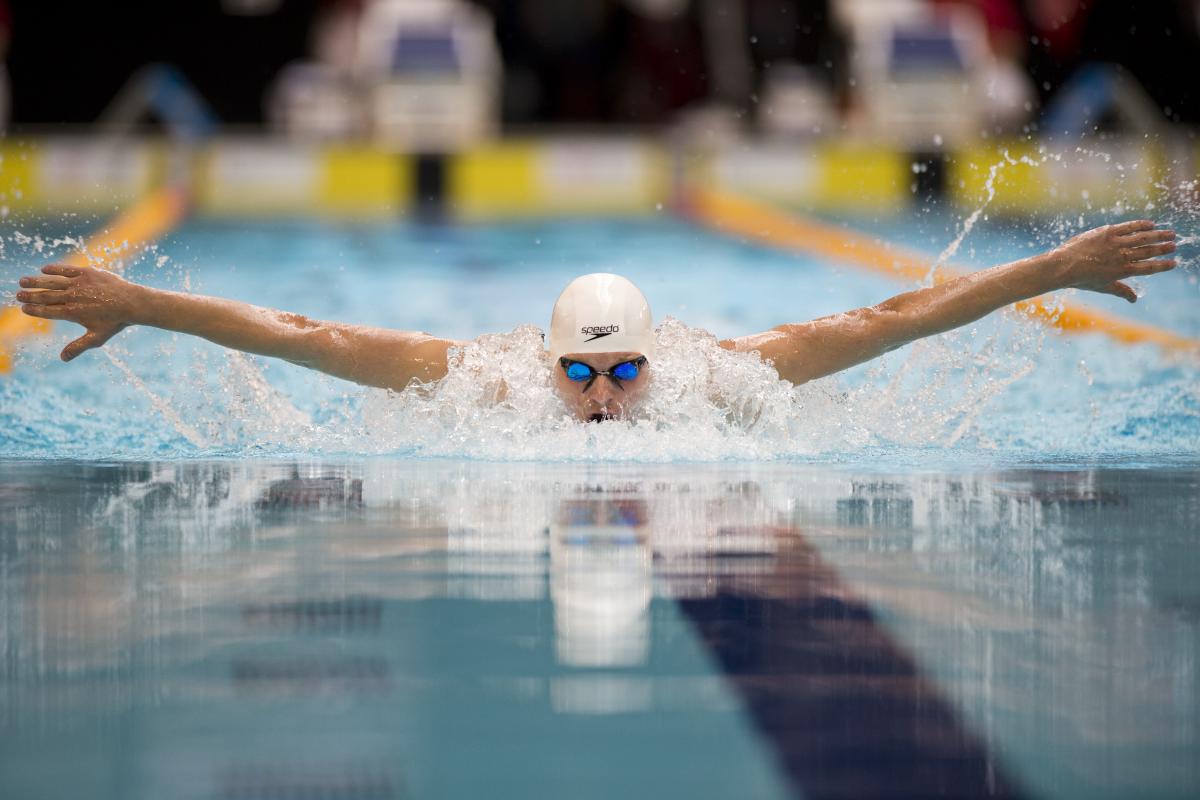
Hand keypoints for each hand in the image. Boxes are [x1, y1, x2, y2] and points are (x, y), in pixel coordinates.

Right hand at [16, 265, 143, 360]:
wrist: (132, 303)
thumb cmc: (115, 322)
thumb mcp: (96, 338)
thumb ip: (78, 347)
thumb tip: (62, 359)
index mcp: (72, 313)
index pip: (48, 311)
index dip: (34, 310)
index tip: (24, 308)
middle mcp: (73, 298)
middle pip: (46, 296)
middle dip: (30, 295)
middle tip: (18, 295)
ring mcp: (79, 284)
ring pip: (52, 282)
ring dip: (36, 282)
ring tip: (23, 281)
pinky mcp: (87, 273)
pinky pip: (66, 269)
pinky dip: (54, 269)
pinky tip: (43, 269)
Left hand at [1053, 220, 1176, 302]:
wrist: (1063, 266)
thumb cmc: (1081, 279)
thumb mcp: (1103, 287)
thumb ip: (1121, 291)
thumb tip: (1134, 299)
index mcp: (1122, 271)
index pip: (1148, 268)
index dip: (1163, 265)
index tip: (1174, 263)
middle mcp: (1122, 257)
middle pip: (1148, 251)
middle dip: (1164, 248)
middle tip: (1175, 245)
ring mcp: (1115, 243)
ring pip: (1143, 237)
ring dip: (1158, 235)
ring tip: (1171, 234)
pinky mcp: (1107, 232)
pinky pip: (1129, 226)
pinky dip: (1141, 225)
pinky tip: (1151, 224)